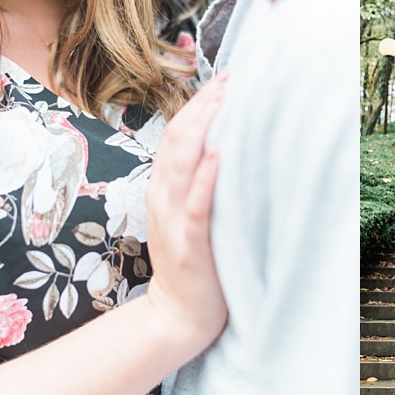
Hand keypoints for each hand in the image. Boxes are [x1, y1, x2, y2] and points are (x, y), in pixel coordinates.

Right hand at [145, 73, 228, 344]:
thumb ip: (200, 182)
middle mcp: (164, 197)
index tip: (225, 79)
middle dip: (203, 106)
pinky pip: (195, 206)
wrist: (179, 315)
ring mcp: (173, 220)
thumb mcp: (190, 214)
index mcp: (164, 188)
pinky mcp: (190, 244)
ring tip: (225, 100)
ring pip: (183, 164)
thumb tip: (227, 146)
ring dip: (204, 128)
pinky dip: (205, 178)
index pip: (176, 134)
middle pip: (178, 140)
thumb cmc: (195, 262)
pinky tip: (219, 155)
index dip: (197, 104)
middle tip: (230, 78)